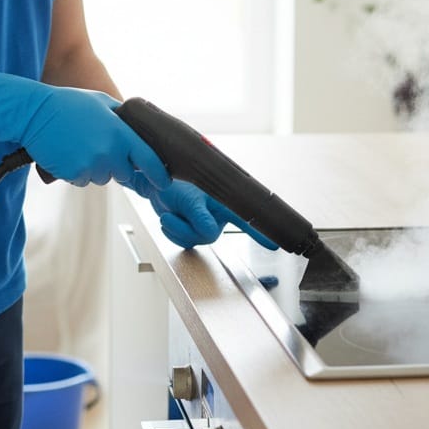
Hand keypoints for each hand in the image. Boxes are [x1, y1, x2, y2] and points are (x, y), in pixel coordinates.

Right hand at [0, 69, 169, 188]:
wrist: (34, 113)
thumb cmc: (66, 104)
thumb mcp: (101, 102)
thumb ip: (122, 117)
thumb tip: (135, 129)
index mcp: (119, 133)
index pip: (148, 160)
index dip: (158, 173)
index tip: (163, 181)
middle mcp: (108, 152)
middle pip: (124, 173)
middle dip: (117, 165)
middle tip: (98, 146)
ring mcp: (90, 165)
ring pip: (102, 178)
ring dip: (95, 168)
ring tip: (79, 146)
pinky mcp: (73, 174)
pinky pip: (83, 180)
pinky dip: (77, 171)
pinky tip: (68, 153)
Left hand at [129, 172, 278, 250]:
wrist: (153, 185)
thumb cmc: (173, 183)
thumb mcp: (188, 198)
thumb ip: (200, 217)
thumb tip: (210, 233)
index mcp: (223, 202)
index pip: (246, 219)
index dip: (261, 233)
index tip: (276, 245)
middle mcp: (217, 215)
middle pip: (210, 236)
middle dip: (187, 227)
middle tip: (171, 216)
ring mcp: (204, 224)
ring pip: (195, 240)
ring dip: (177, 229)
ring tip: (168, 214)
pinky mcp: (191, 231)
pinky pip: (185, 242)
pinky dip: (172, 233)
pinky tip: (168, 219)